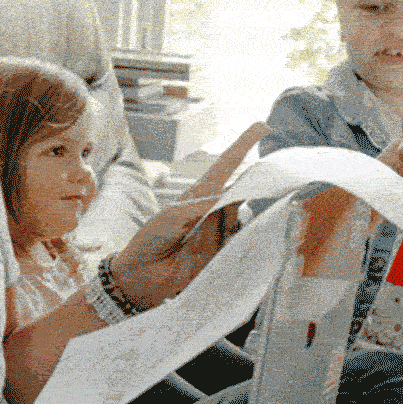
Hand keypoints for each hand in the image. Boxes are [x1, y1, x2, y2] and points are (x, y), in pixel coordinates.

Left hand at [105, 124, 269, 311]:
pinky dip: (224, 244)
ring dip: (223, 225)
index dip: (243, 146)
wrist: (141, 277)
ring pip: (239, 220)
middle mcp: (215, 212)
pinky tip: (202, 250)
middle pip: (242, 193)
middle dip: (249, 189)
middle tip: (237, 195)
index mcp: (200, 195)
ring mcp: (222, 234)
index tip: (262, 126)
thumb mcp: (172, 217)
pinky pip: (234, 245)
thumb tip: (229, 200)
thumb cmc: (150, 240)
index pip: (226, 166)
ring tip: (191, 239)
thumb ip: (201, 206)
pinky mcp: (223, 256)